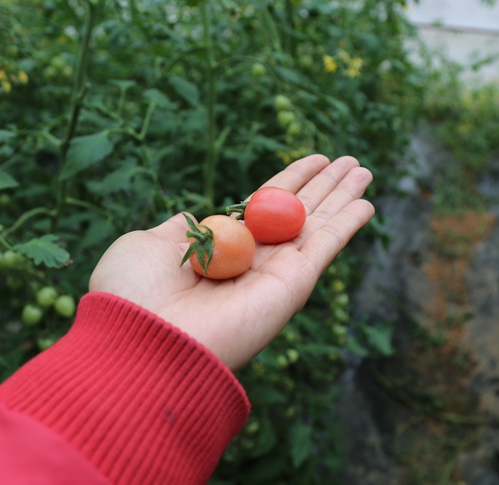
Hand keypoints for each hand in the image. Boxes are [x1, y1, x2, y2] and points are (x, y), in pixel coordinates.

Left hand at [88, 154, 374, 369]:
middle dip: (325, 186)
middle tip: (351, 161)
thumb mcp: (147, 246)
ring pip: (319, 226)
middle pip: (298, 213)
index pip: (263, 206)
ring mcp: (274, 275)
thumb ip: (179, 230)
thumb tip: (192, 217)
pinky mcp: (291, 286)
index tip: (314, 159)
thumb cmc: (132, 295)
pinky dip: (347, 224)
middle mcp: (251, 263)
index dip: (290, 181)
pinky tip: (367, 203)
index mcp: (219, 249)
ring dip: (343, 196)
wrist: (141, 340)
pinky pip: (325, 247)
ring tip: (364, 169)